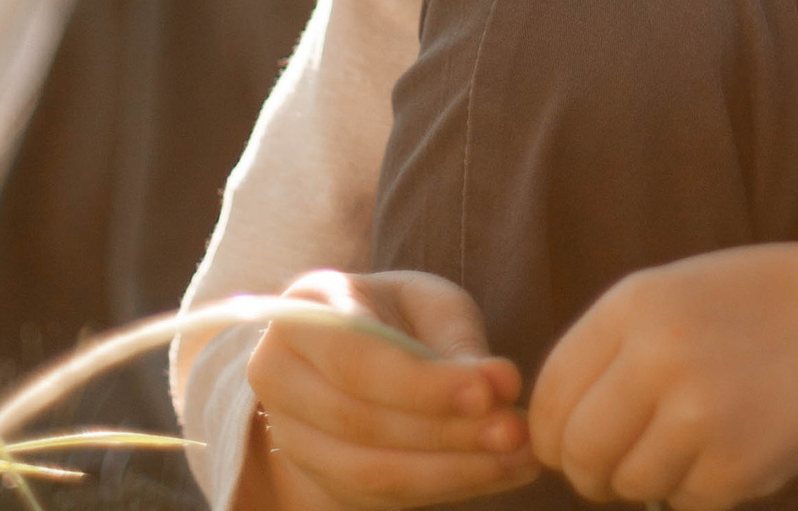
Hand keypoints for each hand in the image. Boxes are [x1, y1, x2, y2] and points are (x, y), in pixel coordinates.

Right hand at [245, 268, 538, 510]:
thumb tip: (504, 384)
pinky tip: (501, 471)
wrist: (355, 350)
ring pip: (367, 472)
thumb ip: (460, 343)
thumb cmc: (398, 315)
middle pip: (360, 421)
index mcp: (302, 312)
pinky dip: (446, 486)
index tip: (490, 393)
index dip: (422, 384)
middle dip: (445, 432)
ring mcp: (290, 436)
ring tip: (518, 457)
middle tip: (515, 431)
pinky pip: (380, 497)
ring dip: (452, 471)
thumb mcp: (429, 305)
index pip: (356, 359)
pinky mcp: (317, 479)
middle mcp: (279, 377)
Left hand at [527, 243, 797, 509]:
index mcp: (635, 303)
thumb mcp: (676, 295)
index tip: (571, 444)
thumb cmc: (759, 307)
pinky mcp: (735, 466)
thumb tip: (547, 436)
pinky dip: (702, 488)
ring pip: (629, 484)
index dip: (552, 433)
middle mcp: (658, 354)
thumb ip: (611, 352)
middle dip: (592, 472)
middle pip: (578, 452)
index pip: (550, 395)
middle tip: (620, 465)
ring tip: (699, 435)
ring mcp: (698, 413)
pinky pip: (684, 502)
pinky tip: (739, 442)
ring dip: (652, 477)